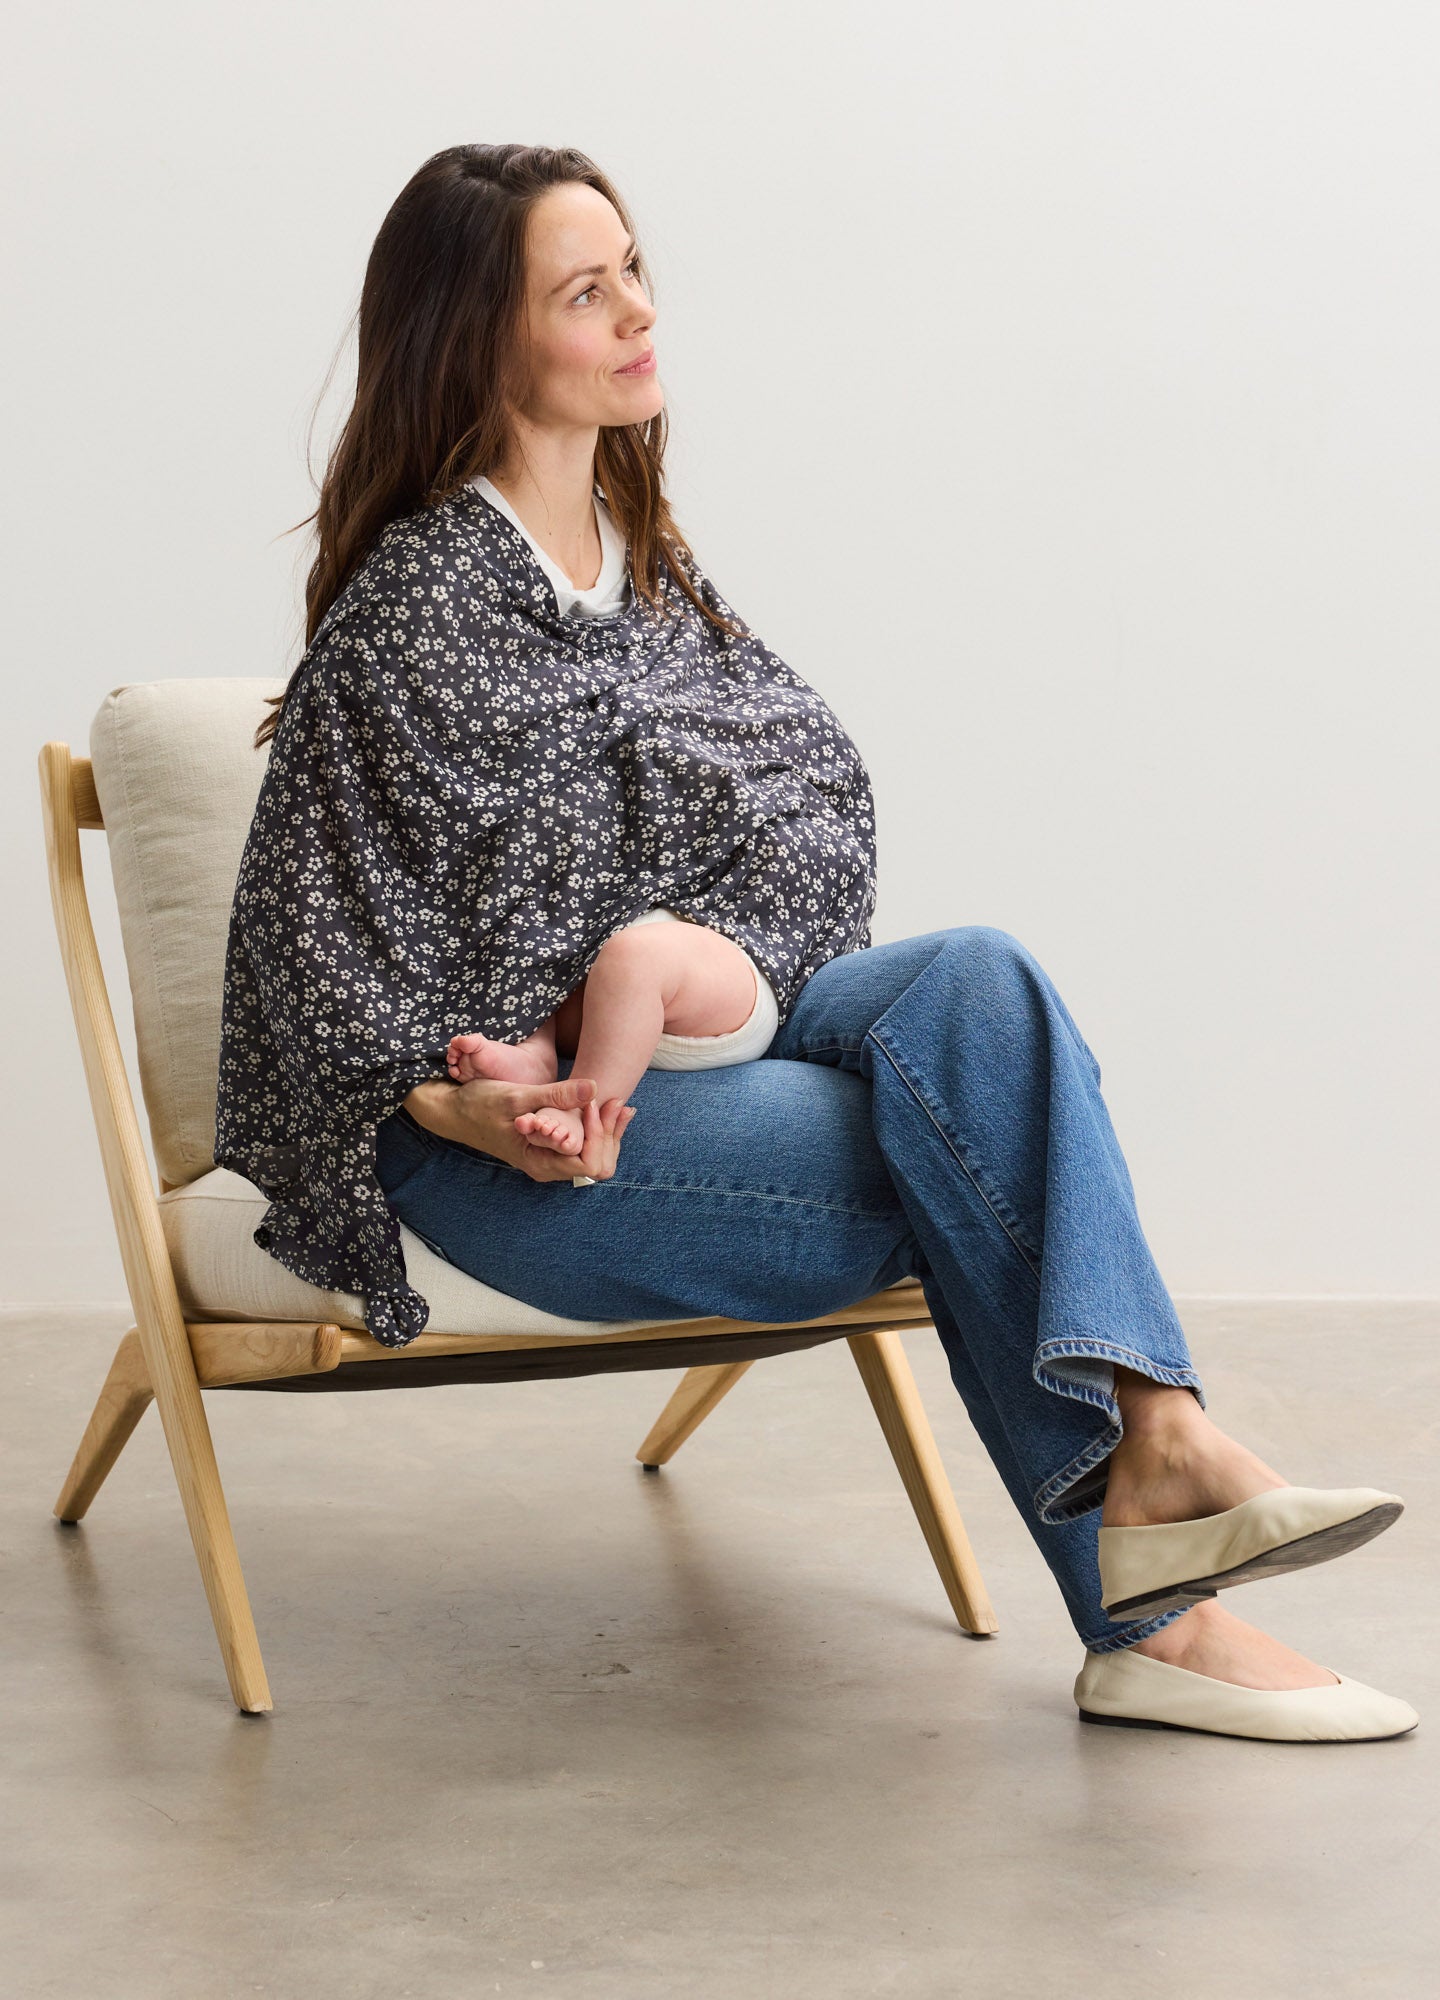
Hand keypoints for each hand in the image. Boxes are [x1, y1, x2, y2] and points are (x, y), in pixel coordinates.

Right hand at [405, 1076, 634, 1183]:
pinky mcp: (550, 1149)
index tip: (592, 1105)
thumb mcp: (518, 1097)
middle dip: (610, 1134)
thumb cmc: (481, 1104)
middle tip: (617, 1102)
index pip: (589, 1162)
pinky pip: (584, 1147)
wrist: (456, 1111)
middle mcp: (547, 1167)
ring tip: (617, 1103)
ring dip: (607, 1131)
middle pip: (599, 1164)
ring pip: (595, 1157)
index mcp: (540, 1161)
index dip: (597, 1134)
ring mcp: (549, 1160)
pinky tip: (603, 1106)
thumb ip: (556, 1095)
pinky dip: (597, 1129)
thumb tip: (594, 1087)